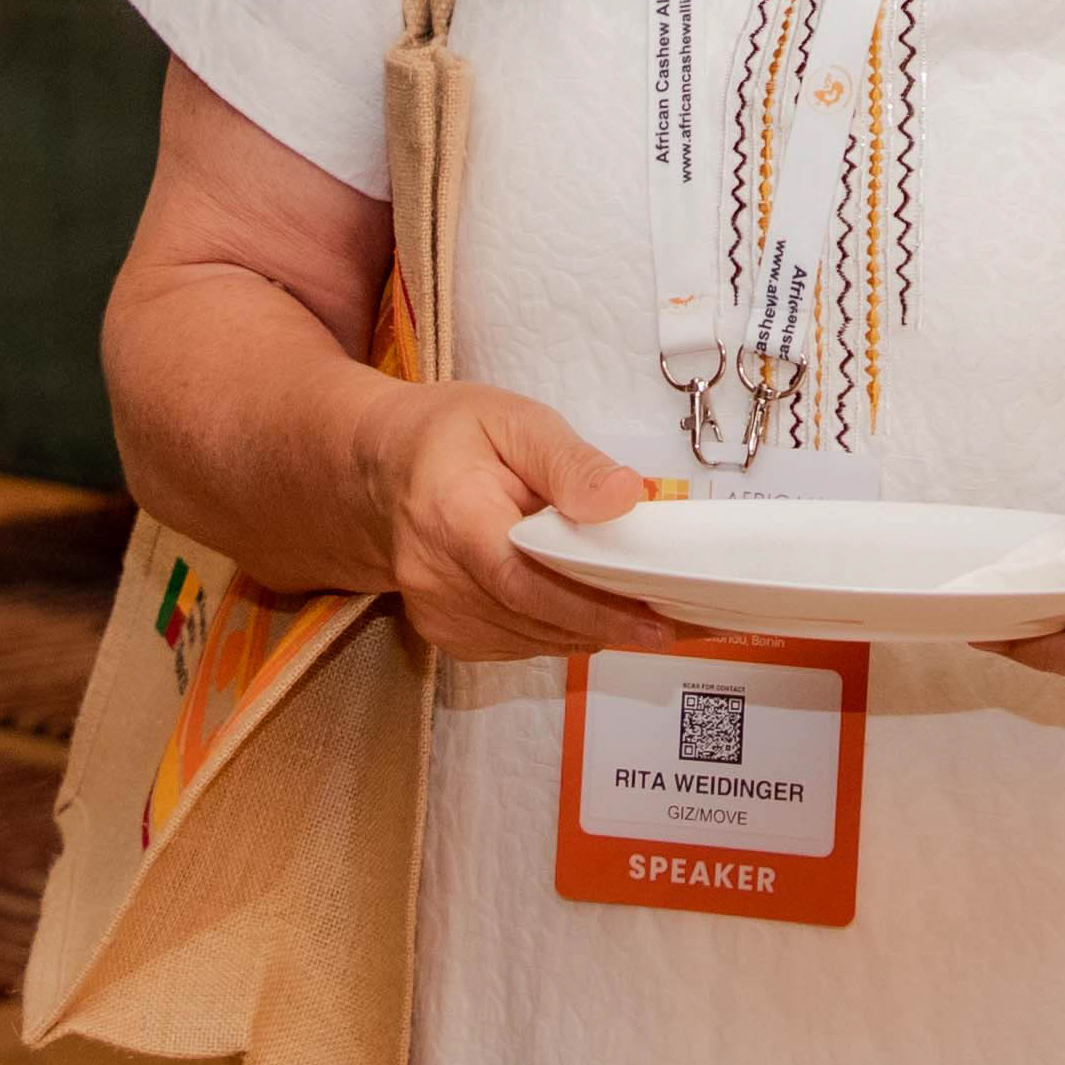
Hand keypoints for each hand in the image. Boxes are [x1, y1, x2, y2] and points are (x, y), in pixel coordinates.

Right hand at [358, 381, 666, 660]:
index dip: (594, 607)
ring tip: (655, 616)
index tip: (656, 619)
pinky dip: (562, 631)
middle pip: (536, 618)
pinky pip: (520, 644)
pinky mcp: (446, 634)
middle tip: (682, 621)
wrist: (382, 469)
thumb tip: (626, 497)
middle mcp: (434, 577)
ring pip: (534, 639)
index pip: (526, 579)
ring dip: (595, 631)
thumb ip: (570, 461)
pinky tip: (595, 610)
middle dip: (613, 622)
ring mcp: (436, 614)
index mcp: (450, 515)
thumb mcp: (514, 420)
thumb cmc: (452, 437)